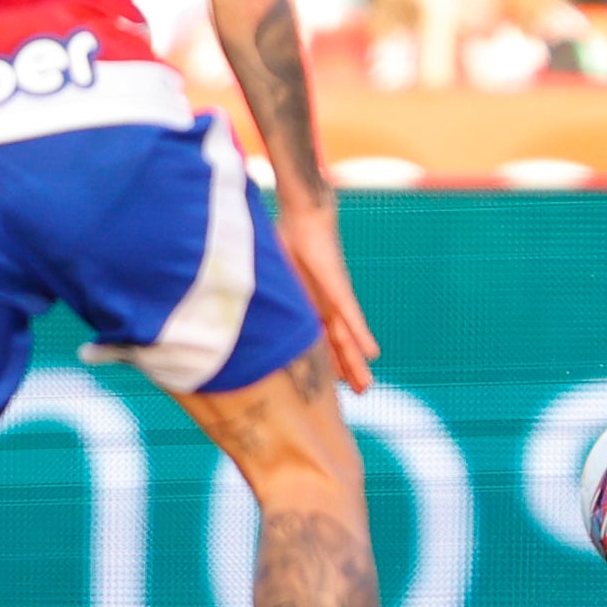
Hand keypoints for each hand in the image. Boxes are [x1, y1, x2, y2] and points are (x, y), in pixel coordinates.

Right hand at [275, 203, 378, 390]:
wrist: (305, 214)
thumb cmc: (287, 239)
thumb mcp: (273, 280)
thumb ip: (263, 300)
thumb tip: (234, 313)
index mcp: (311, 306)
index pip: (321, 340)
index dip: (328, 362)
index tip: (333, 386)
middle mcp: (326, 306)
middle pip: (338, 344)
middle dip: (348, 369)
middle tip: (360, 392)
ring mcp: (334, 298)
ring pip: (347, 337)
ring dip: (356, 362)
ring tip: (366, 385)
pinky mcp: (337, 287)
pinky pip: (351, 316)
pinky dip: (361, 335)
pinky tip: (372, 353)